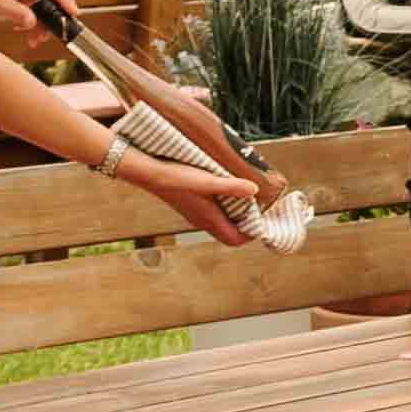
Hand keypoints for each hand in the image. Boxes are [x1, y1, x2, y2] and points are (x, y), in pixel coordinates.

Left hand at [0, 0, 63, 58]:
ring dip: (42, 24)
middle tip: (42, 39)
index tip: (74, 13)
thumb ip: (16, 13)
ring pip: (49, 4)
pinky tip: (27, 29)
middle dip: (49, 20)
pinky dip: (38, 19)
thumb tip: (32, 22)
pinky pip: (44, 5)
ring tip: (33, 40)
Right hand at [127, 159, 251, 247]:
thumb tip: (255, 190)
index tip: (263, 220)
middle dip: (247, 222)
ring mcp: (196, 212)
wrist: (148, 172)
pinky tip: (227, 185)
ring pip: (222, 219)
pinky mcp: (190, 203)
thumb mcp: (207, 181)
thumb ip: (231, 186)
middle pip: (231, 231)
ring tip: (248, 195)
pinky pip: (213, 209)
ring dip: (237, 211)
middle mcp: (203, 220)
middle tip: (260, 206)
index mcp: (209, 220)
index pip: (235, 240)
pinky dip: (225, 202)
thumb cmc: (175, 178)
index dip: (252, 234)